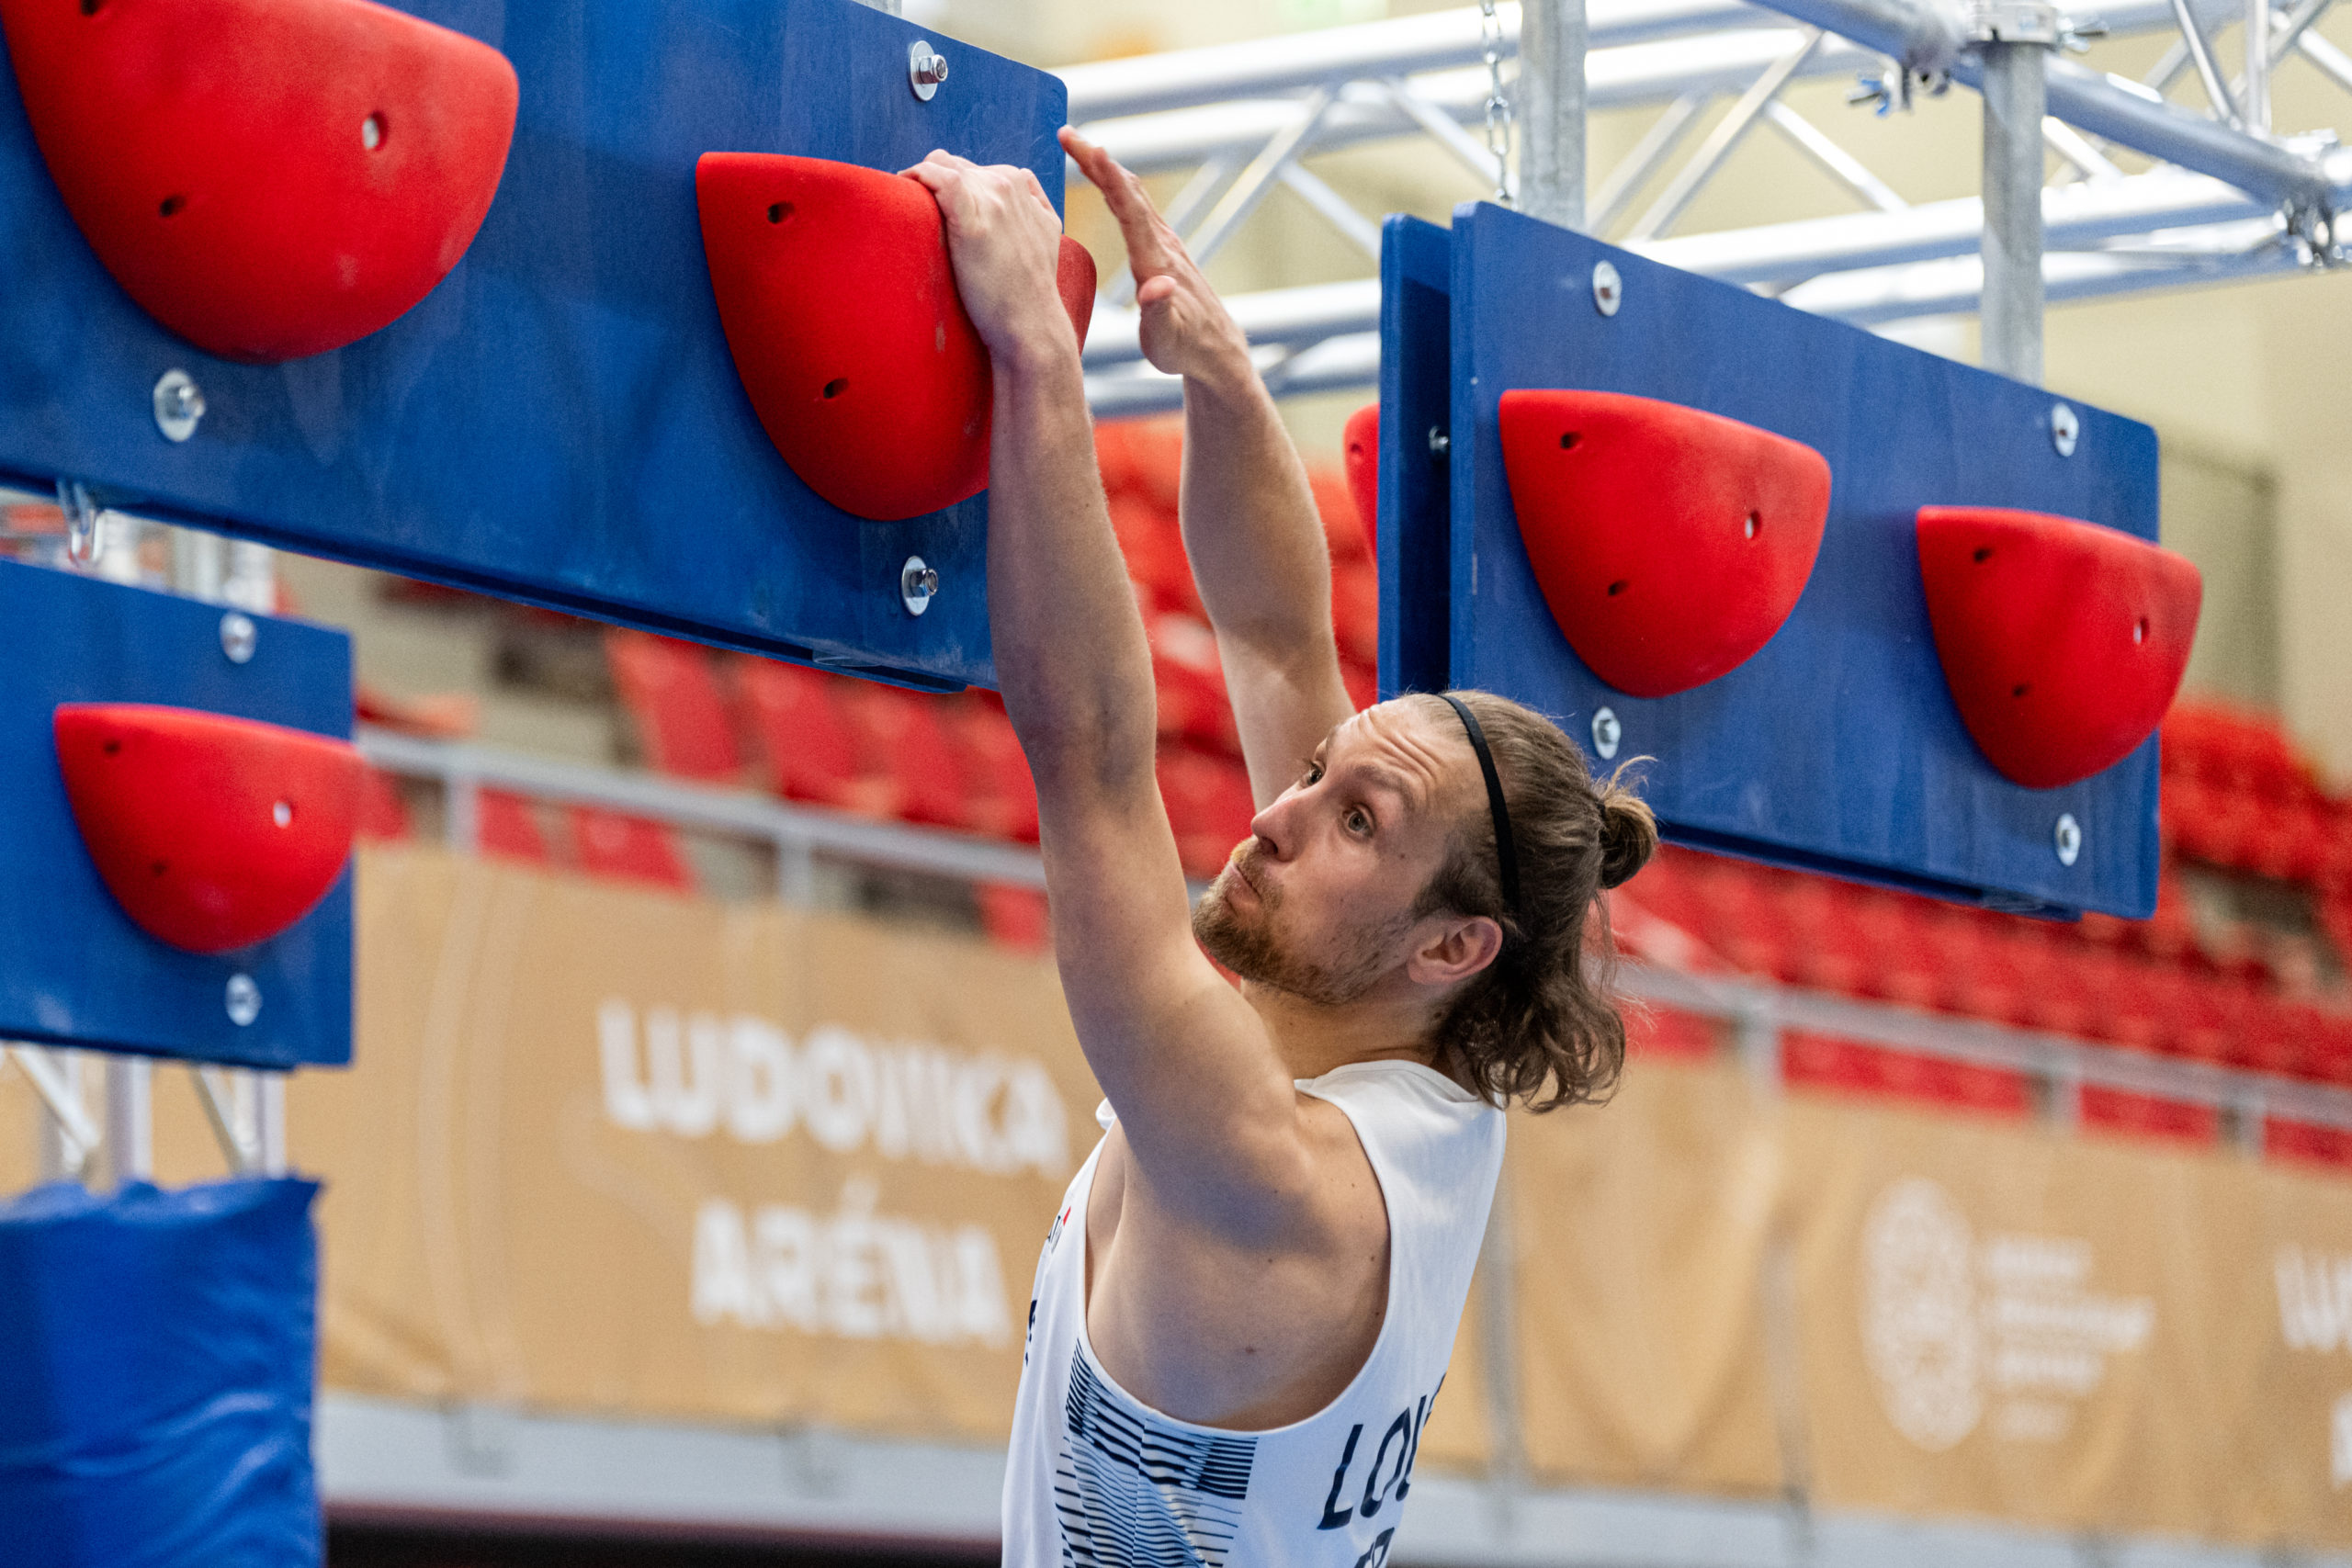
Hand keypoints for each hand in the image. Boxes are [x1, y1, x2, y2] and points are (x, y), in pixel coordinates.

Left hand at [903, 150, 1074, 372]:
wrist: (1031, 322)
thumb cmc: (1029, 289)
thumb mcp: (1045, 233)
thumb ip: (1032, 204)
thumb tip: (1016, 190)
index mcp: (1021, 183)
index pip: (974, 167)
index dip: (948, 179)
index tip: (931, 202)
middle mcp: (1008, 184)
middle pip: (955, 163)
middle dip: (933, 179)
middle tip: (913, 206)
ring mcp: (992, 200)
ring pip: (942, 165)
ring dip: (920, 178)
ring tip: (904, 201)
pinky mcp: (972, 221)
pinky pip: (939, 179)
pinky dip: (918, 176)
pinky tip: (902, 186)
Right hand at [1060, 127, 1250, 388]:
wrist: (1215, 351)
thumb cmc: (1184, 349)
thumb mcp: (1164, 340)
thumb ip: (1158, 313)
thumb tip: (1157, 286)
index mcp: (1154, 263)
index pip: (1129, 211)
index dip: (1109, 178)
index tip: (1091, 149)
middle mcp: (1161, 245)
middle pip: (1128, 192)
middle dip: (1097, 160)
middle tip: (1067, 133)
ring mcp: (1164, 243)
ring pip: (1133, 194)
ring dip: (1105, 167)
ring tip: (1078, 145)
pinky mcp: (1162, 248)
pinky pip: (1135, 206)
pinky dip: (1116, 185)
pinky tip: (1105, 177)